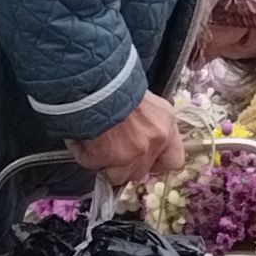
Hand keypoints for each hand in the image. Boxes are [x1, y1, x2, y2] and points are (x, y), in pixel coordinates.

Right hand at [68, 93, 184, 188]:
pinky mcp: (108, 159)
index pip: (173, 161)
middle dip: (126, 164)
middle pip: (141, 171)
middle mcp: (154, 141)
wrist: (94, 80)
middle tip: (112, 146)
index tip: (145, 158)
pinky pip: (93, 164)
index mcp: (166, 124)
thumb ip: (148, 125)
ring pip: (118, 175)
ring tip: (95, 142)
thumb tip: (135, 142)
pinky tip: (82, 138)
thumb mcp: (144, 101)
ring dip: (105, 162)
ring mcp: (132, 153)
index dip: (156, 163)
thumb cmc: (115, 84)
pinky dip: (85, 155)